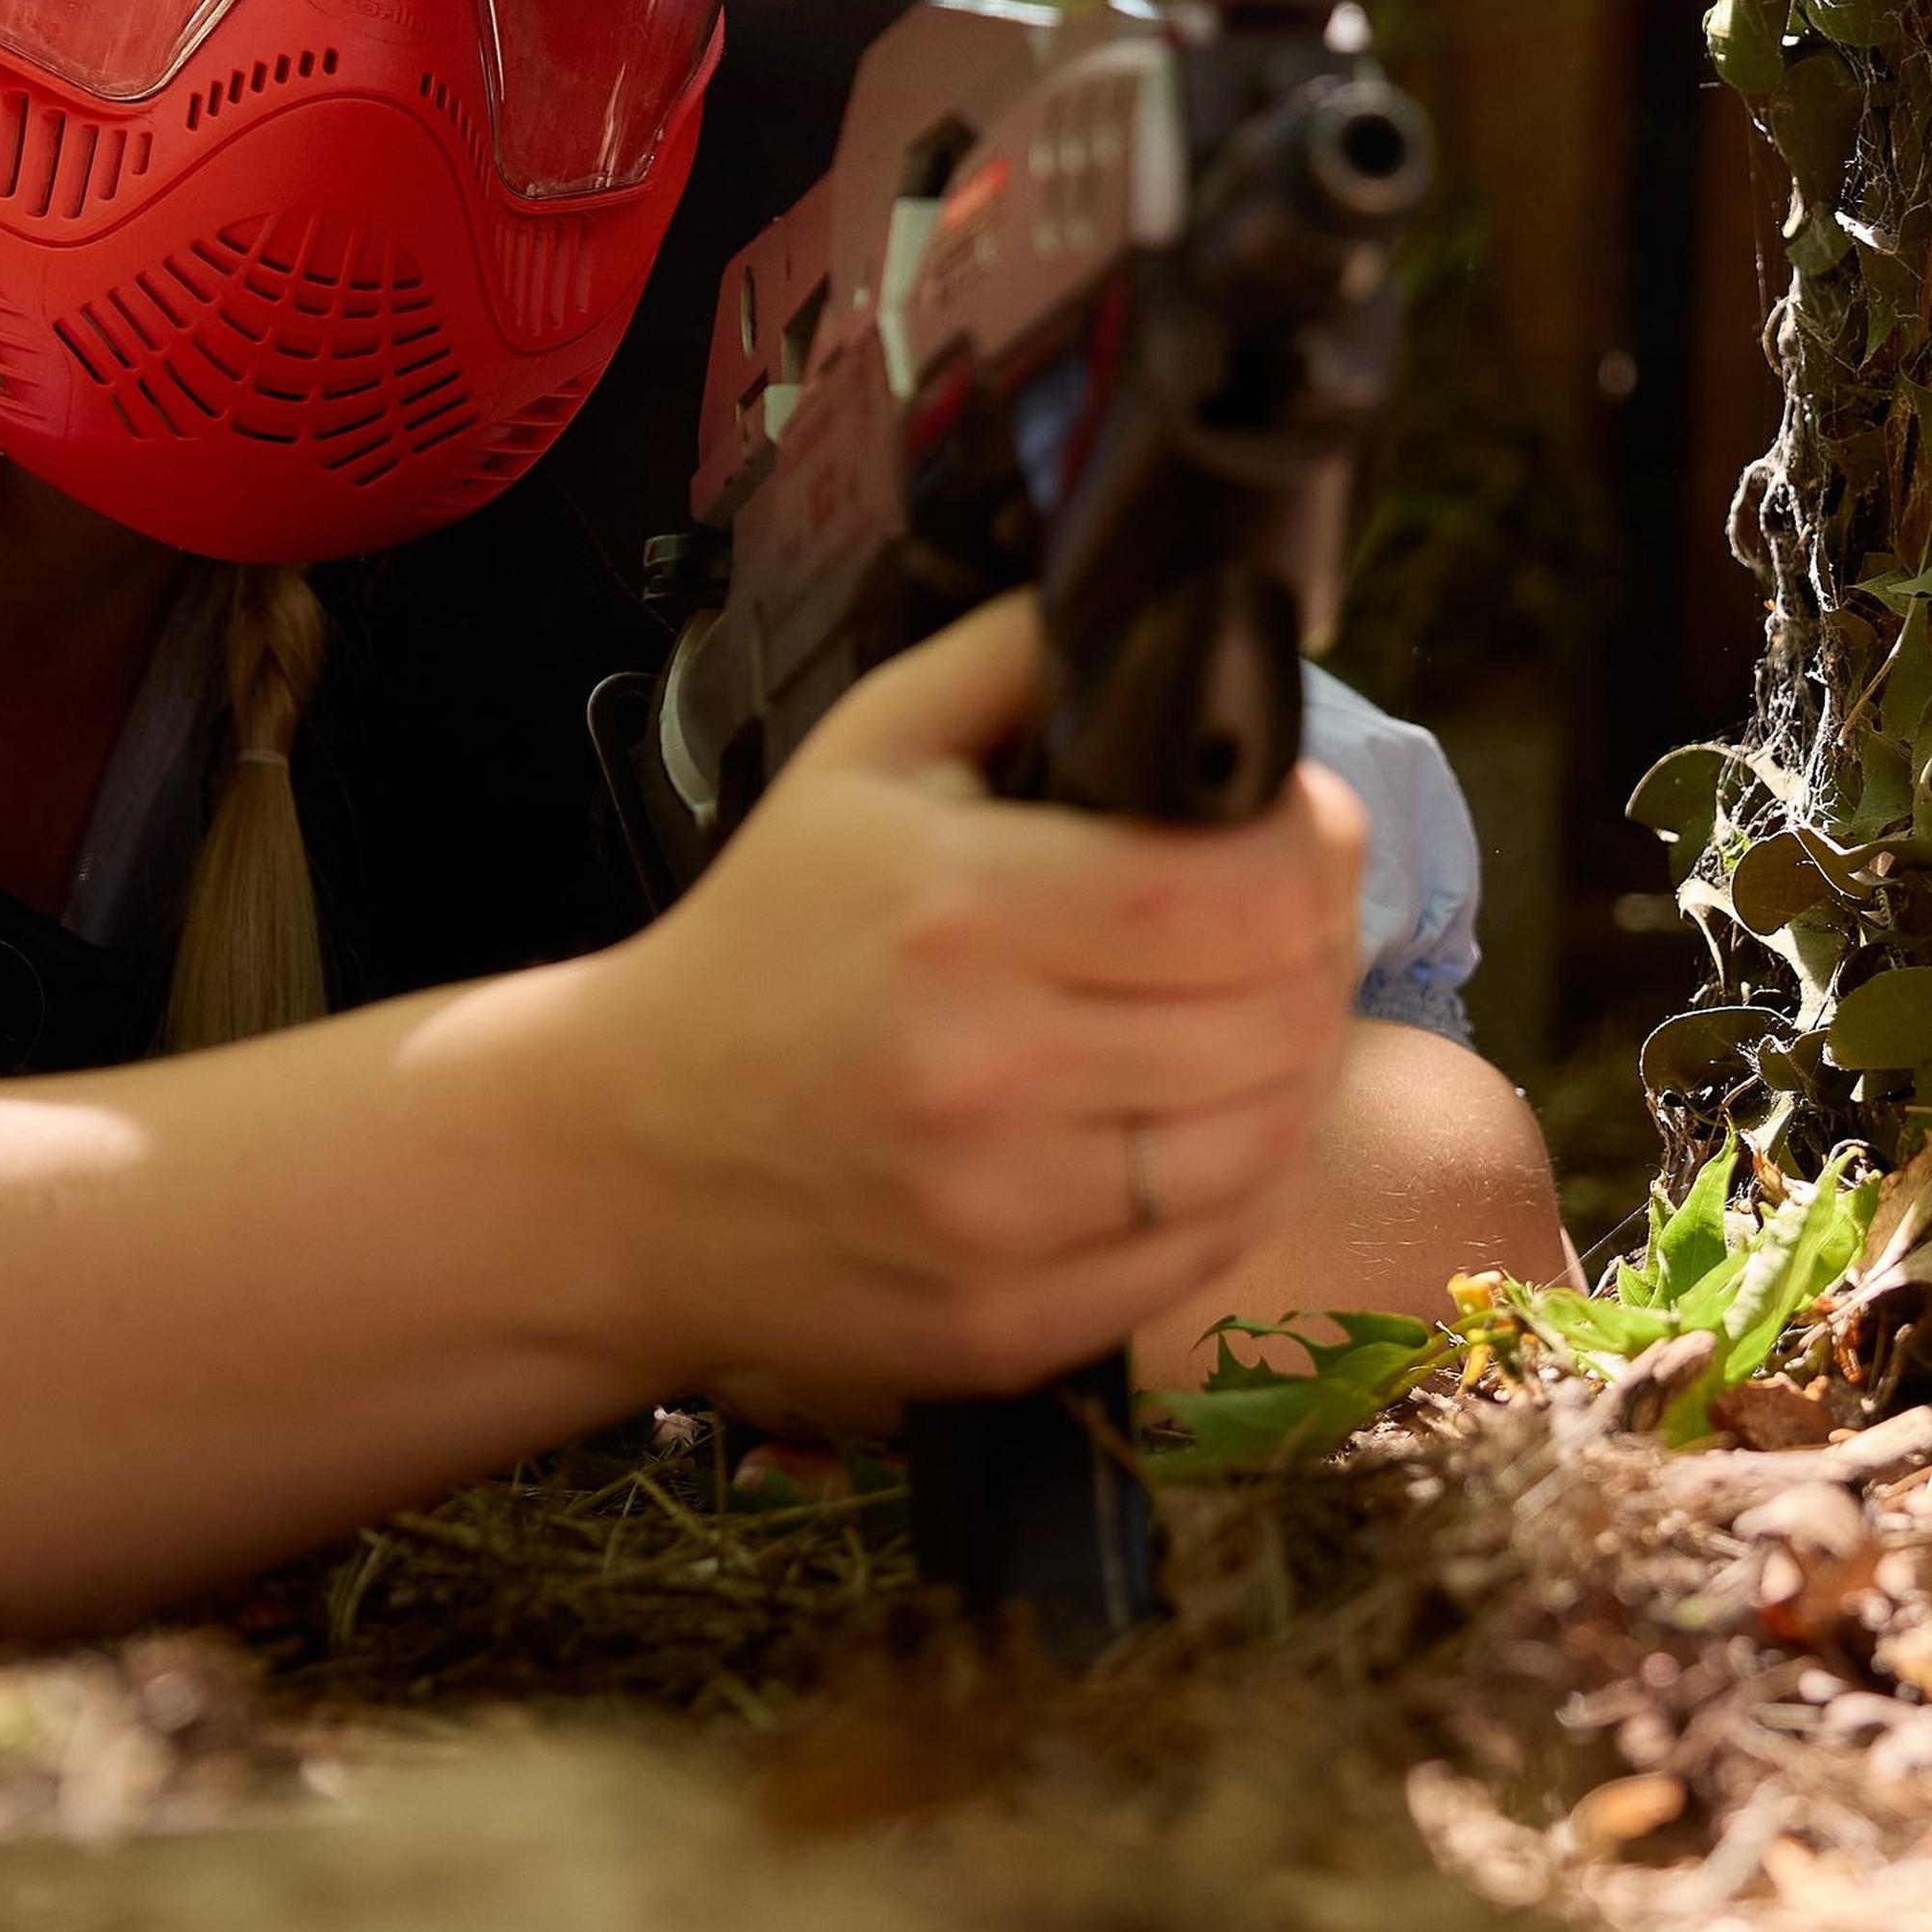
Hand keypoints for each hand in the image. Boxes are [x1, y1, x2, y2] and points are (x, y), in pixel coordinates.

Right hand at [552, 591, 1364, 1405]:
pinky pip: (1213, 1250)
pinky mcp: (1014, 1322)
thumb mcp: (854, 760)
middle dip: (1310, 945)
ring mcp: (1005, 1214)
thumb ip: (1009, 660)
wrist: (619, 1155)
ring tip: (1227, 1014)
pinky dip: (1233, 1180)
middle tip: (1271, 915)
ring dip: (1283, 1065)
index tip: (1291, 824)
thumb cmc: (757, 947)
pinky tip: (1182, 1121)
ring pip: (1270, 1137)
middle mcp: (989, 1070)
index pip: (1247, 888)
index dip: (1312, 844)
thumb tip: (1164, 608)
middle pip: (1284, 1010)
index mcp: (958, 910)